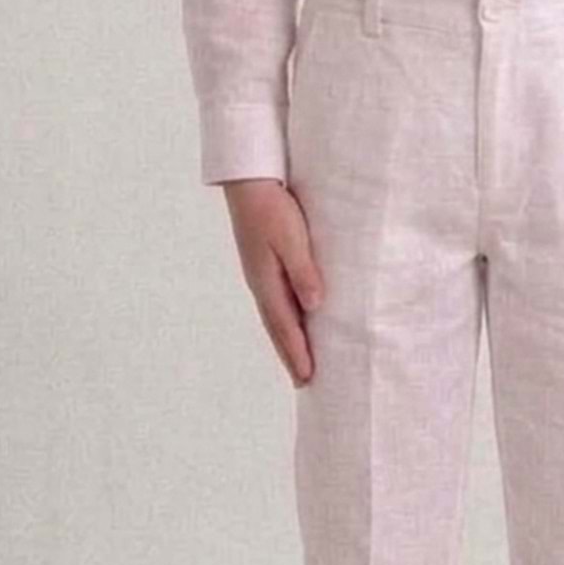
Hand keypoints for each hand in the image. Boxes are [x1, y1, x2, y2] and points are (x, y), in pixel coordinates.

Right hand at [221, 178, 325, 386]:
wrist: (248, 182)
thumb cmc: (272, 207)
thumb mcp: (291, 238)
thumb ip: (303, 271)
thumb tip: (315, 306)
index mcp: (266, 281)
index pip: (285, 326)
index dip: (297, 352)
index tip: (309, 377)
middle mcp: (261, 284)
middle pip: (277, 328)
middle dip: (291, 355)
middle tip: (304, 382)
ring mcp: (260, 275)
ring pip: (276, 317)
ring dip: (287, 341)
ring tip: (298, 361)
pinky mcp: (263, 264)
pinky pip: (276, 302)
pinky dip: (285, 320)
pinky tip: (293, 320)